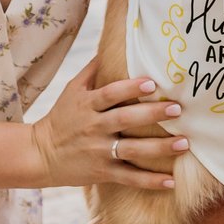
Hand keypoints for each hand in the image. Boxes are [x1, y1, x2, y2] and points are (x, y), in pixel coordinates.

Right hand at [33, 62, 186, 189]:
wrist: (40, 154)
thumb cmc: (62, 116)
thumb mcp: (72, 90)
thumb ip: (93, 70)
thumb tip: (113, 42)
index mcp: (87, 105)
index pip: (110, 94)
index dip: (131, 88)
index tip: (153, 83)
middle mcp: (93, 128)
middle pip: (125, 119)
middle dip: (152, 114)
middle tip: (178, 109)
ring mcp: (98, 151)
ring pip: (132, 150)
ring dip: (159, 148)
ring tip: (184, 143)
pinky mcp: (102, 172)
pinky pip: (129, 177)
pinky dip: (149, 181)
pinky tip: (171, 181)